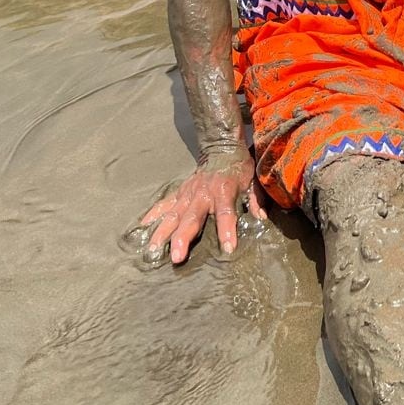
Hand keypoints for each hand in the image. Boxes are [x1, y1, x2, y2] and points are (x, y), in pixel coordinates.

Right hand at [131, 153, 263, 264]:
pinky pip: (164, 205)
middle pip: (191, 218)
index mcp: (224, 191)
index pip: (226, 213)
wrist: (221, 147)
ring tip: (153, 250)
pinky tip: (142, 229)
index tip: (228, 248)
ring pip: (173, 214)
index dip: (227, 230)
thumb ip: (256, 200)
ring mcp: (188, 193)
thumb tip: (261, 218)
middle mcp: (203, 193)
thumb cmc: (240, 168)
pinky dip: (153, 216)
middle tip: (176, 257)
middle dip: (183, 238)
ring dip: (162, 232)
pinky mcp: (179, 192)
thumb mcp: (254, 181)